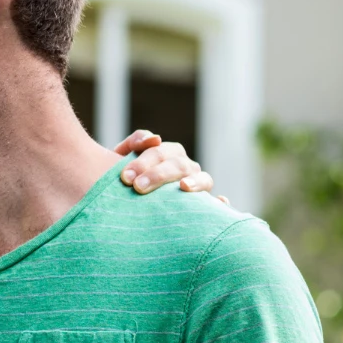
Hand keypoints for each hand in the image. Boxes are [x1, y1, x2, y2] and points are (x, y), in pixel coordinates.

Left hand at [113, 130, 227, 204]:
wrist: (124, 202)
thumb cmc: (126, 179)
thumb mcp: (122, 159)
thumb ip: (132, 144)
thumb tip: (155, 138)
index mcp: (166, 154)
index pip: (159, 151)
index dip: (143, 162)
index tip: (125, 177)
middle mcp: (184, 167)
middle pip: (178, 165)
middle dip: (158, 174)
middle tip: (138, 186)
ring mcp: (197, 184)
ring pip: (203, 178)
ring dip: (194, 182)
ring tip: (183, 187)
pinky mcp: (204, 204)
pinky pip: (217, 203)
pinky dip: (220, 202)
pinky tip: (220, 202)